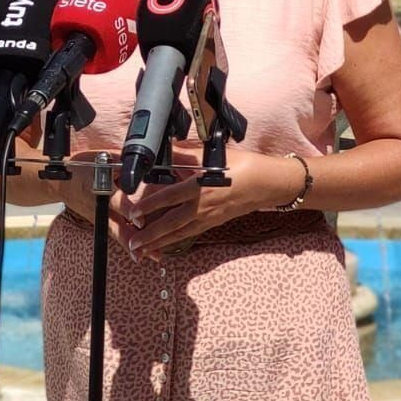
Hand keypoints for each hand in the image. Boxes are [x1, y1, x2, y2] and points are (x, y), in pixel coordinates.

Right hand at [52, 149, 138, 255]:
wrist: (61, 183)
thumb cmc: (83, 169)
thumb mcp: (102, 160)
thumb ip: (122, 164)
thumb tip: (144, 164)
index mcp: (101, 189)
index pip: (117, 201)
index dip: (128, 211)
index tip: (140, 221)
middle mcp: (100, 208)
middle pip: (116, 227)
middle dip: (130, 238)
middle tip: (142, 251)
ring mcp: (99, 219)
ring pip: (117, 234)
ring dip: (131, 246)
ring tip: (146, 257)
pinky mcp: (100, 223)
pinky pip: (115, 234)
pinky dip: (128, 243)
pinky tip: (141, 254)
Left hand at [122, 146, 300, 260]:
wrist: (268, 184)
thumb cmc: (244, 167)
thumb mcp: (214, 156)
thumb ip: (187, 155)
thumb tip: (165, 148)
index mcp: (201, 187)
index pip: (169, 198)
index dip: (149, 206)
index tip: (133, 213)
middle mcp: (203, 206)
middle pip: (171, 224)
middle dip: (150, 236)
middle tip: (132, 245)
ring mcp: (209, 217)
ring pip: (180, 233)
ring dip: (160, 243)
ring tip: (142, 251)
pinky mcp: (215, 222)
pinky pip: (191, 233)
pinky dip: (175, 240)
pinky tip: (165, 243)